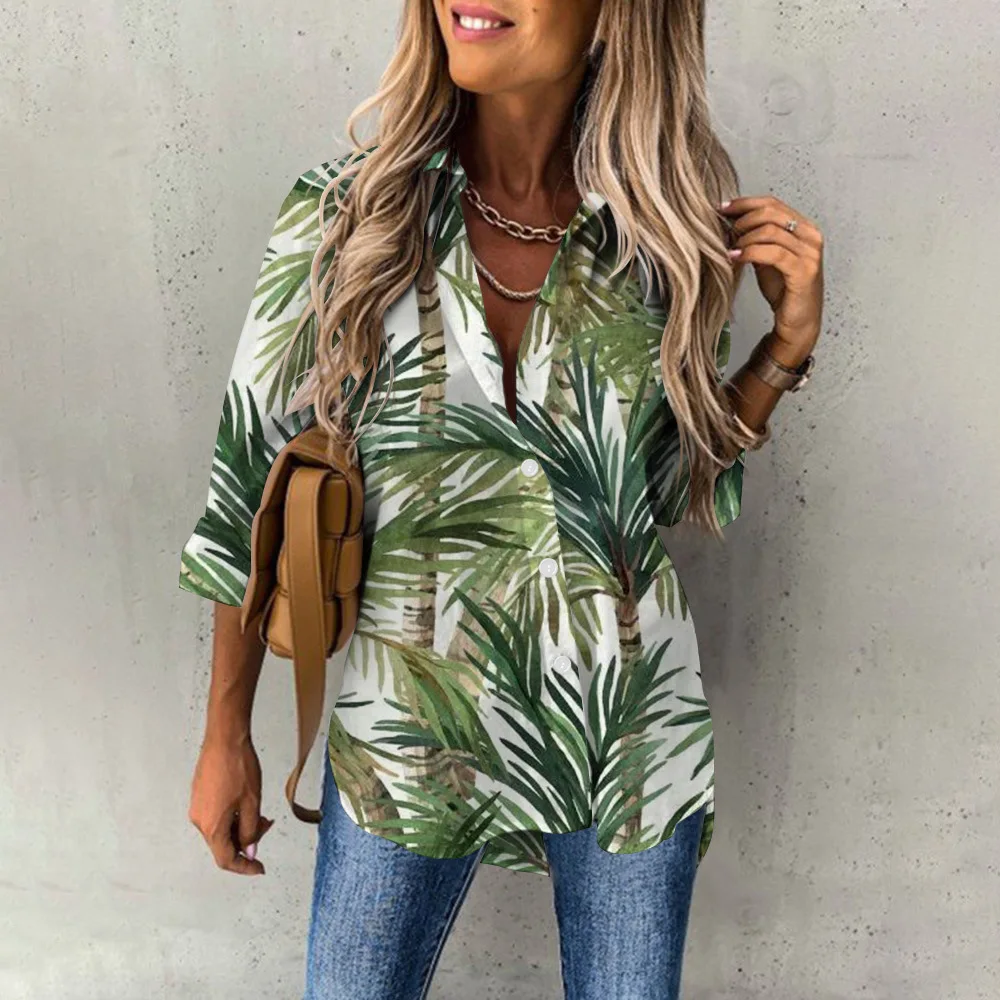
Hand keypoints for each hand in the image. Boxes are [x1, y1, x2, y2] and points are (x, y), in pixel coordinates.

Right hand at [189, 731, 273, 875]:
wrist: (224, 738)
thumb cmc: (239, 767)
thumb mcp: (252, 802)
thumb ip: (251, 830)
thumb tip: (250, 851)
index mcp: (212, 826)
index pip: (226, 859)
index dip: (244, 867)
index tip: (259, 868)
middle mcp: (199, 820)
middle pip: (222, 844)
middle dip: (246, 841)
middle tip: (266, 826)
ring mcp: (197, 807)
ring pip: (220, 829)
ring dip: (240, 827)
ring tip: (259, 813)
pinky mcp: (199, 795)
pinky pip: (215, 816)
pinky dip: (232, 817)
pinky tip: (245, 804)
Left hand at [718, 195, 823, 361]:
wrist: (797, 321)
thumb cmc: (784, 290)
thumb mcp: (766, 258)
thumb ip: (755, 239)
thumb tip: (729, 222)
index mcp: (804, 228)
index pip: (773, 203)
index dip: (745, 203)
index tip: (722, 208)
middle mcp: (811, 236)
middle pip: (771, 212)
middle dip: (742, 220)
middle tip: (725, 232)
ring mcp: (810, 253)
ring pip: (770, 231)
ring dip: (743, 238)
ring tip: (729, 248)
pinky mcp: (804, 271)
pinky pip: (773, 253)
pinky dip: (750, 252)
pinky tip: (735, 257)